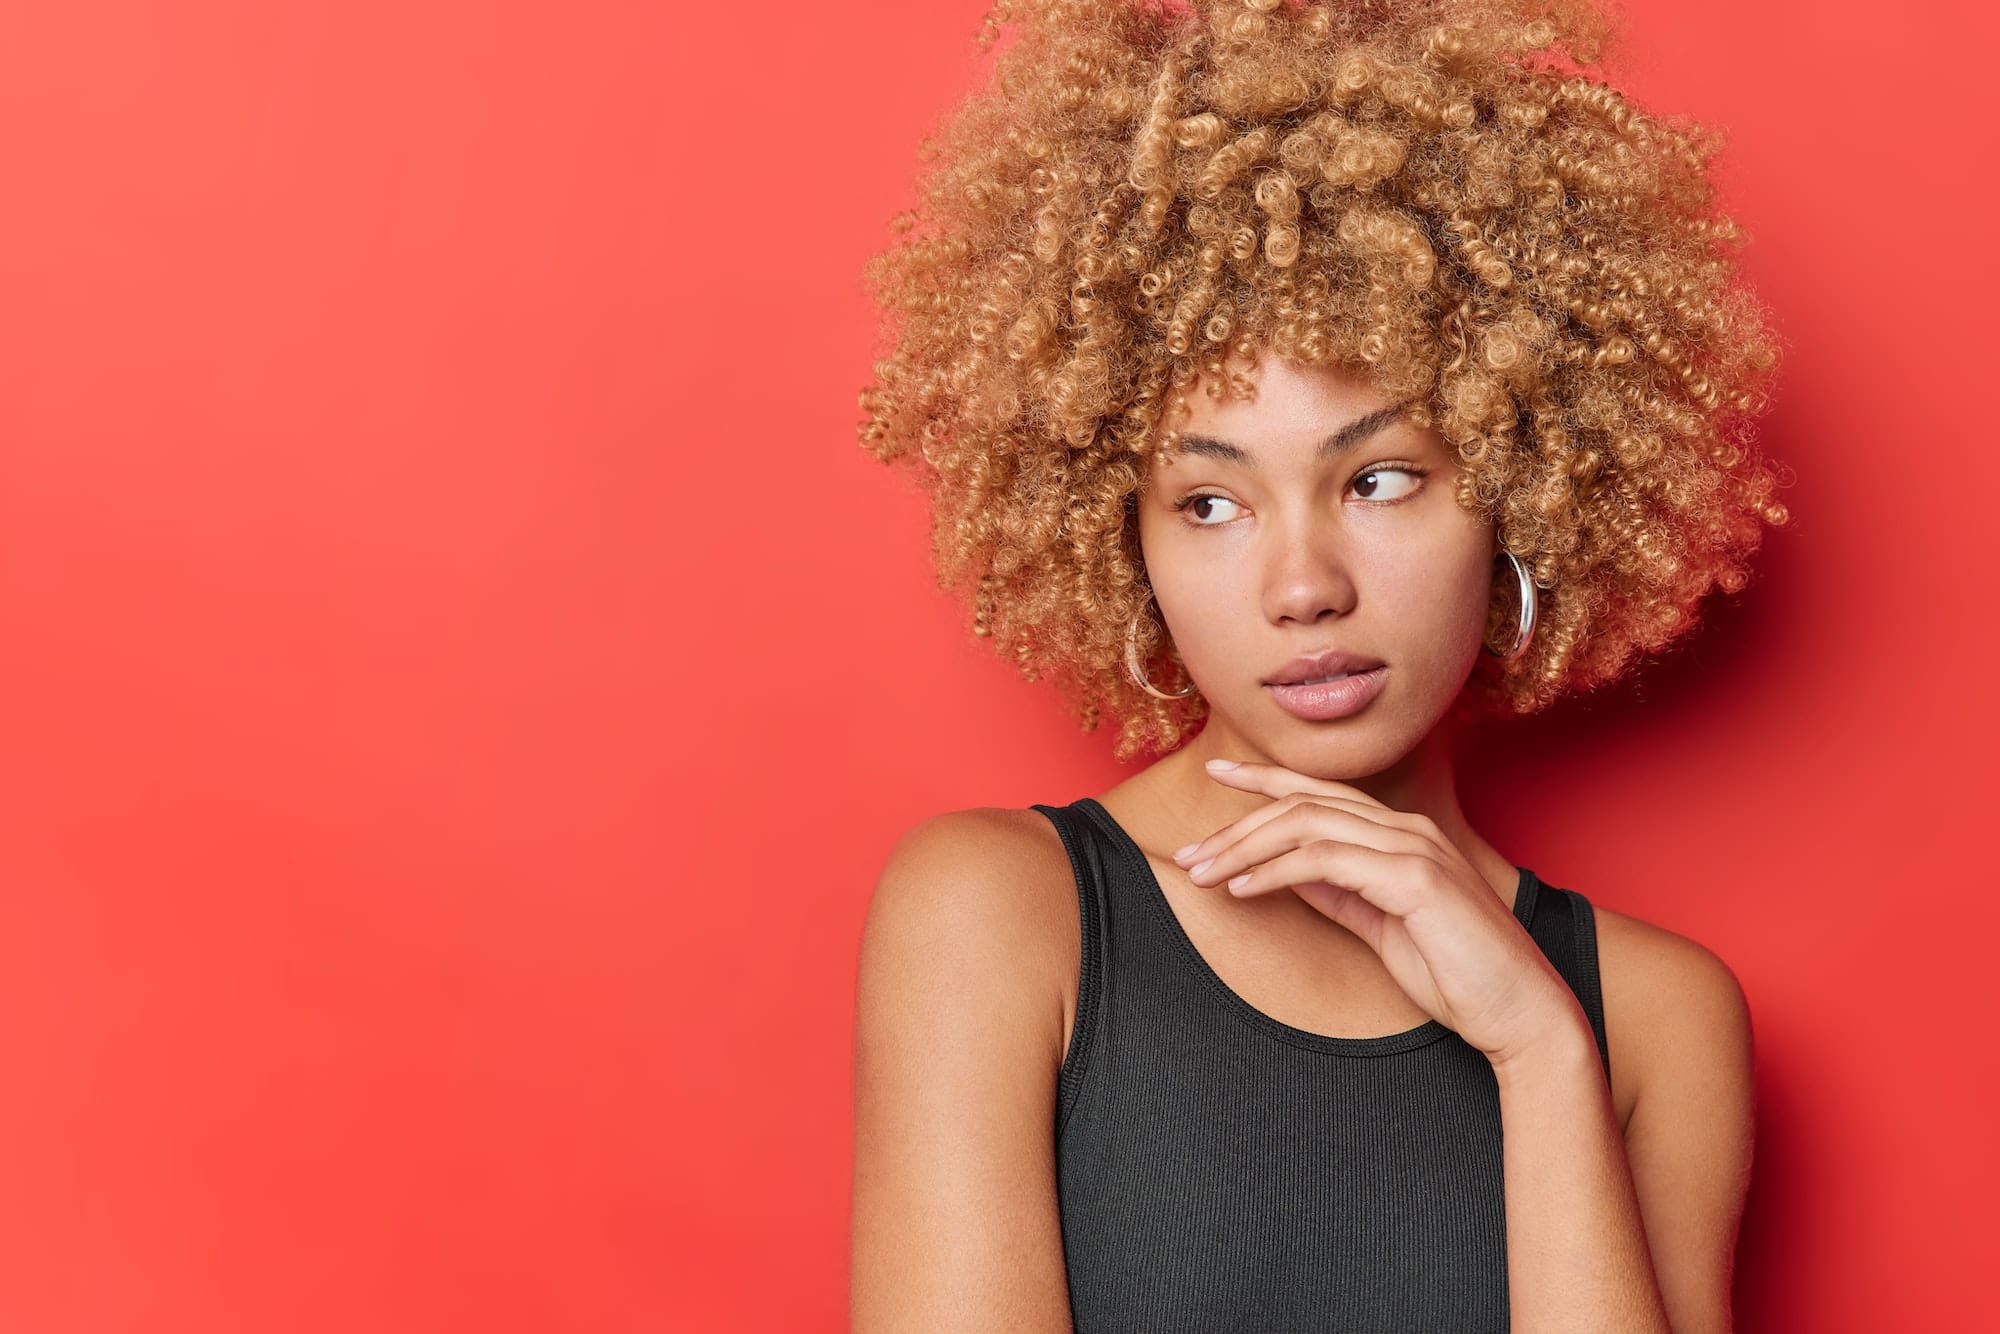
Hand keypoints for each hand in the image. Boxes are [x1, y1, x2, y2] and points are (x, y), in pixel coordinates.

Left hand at [1172, 758, 1583, 1066]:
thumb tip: (1284, 872)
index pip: (1319, 792)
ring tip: (1203, 874)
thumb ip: (1338, 893)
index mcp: (1402, 836)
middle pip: (1302, 804)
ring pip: (1307, 824)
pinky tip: (1244, 889)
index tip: (1215, 777)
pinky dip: (1277, 871)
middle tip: (1188, 856)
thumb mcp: (1380, 926)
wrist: (1520, 1014)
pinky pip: (1326, 861)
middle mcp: (1407, 830)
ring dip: (1244, 847)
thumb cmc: (1456, 975)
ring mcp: (1413, 849)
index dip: (1263, 779)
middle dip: (1237, 826)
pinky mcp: (1415, 878)